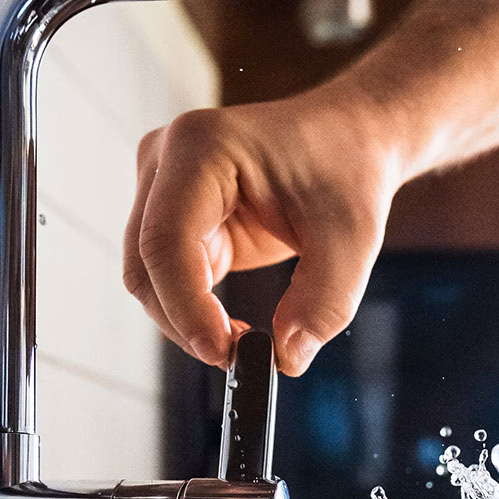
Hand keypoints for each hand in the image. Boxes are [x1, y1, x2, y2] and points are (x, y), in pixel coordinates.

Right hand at [123, 90, 402, 375]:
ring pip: (149, 279)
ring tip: (244, 342)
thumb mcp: (353, 239)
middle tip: (239, 358)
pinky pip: (169, 279)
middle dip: (185, 322)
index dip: (186, 306)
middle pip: (145, 265)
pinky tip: (234, 327)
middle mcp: (167, 161)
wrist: (350, 140)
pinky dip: (195, 312)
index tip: (226, 352)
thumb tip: (286, 358)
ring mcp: (164, 188)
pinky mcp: (176, 217)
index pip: (167, 240)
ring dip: (187, 321)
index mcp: (202, 147)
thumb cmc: (348, 169)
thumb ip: (324, 302)